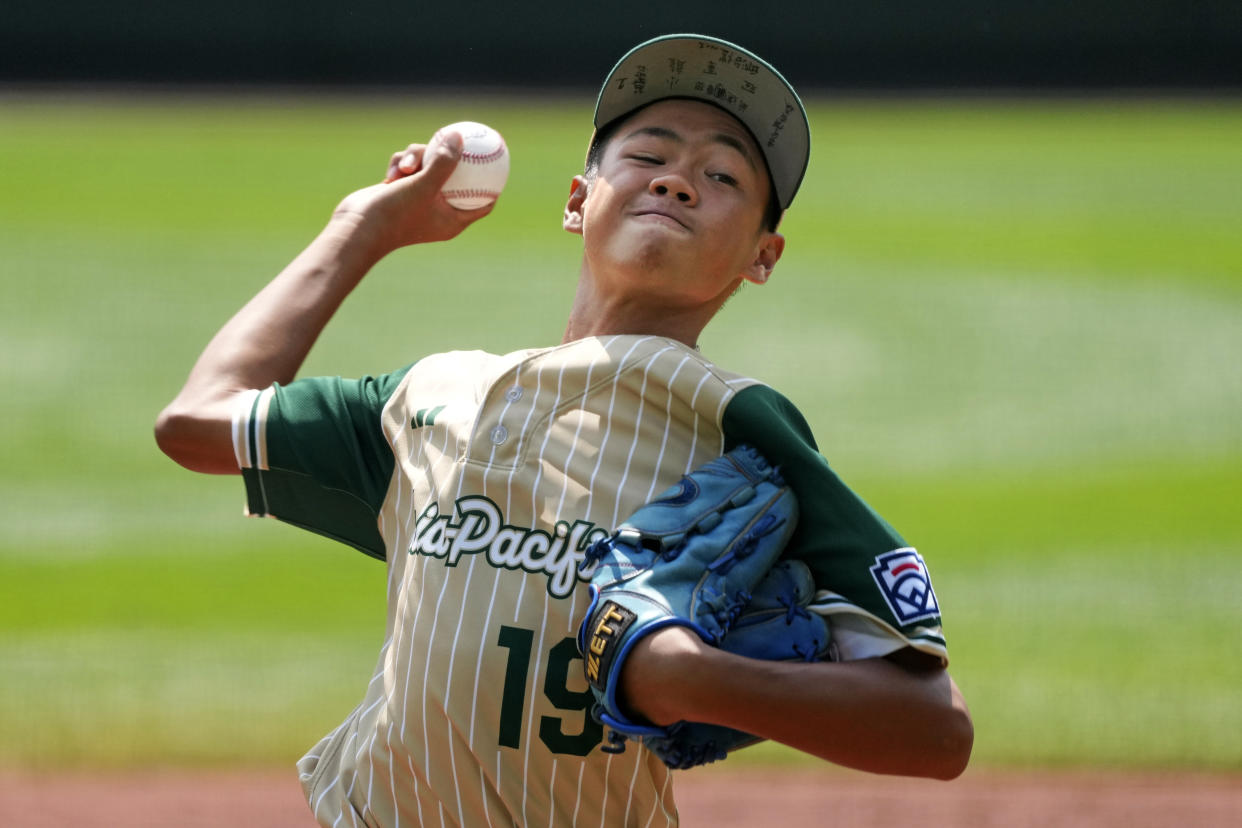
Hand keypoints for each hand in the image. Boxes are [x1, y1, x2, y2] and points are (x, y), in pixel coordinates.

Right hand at [330, 128, 495, 258]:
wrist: (356, 227)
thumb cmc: (395, 213)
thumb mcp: (423, 185)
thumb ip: (444, 163)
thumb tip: (459, 137)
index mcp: (452, 220)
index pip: (483, 203)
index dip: (492, 184)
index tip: (497, 161)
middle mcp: (438, 211)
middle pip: (457, 178)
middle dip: (452, 159)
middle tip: (460, 138)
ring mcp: (419, 200)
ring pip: (430, 165)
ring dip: (418, 157)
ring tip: (406, 166)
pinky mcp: (400, 190)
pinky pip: (410, 166)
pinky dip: (402, 163)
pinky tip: (391, 172)